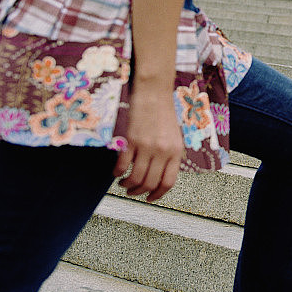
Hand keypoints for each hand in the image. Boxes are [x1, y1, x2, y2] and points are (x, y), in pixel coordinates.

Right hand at [114, 84, 182, 201]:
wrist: (153, 93)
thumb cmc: (163, 114)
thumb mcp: (174, 137)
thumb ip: (169, 156)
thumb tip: (160, 177)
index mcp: (175, 152)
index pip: (168, 182)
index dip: (158, 194)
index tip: (150, 198)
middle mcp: (162, 151)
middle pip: (149, 183)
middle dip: (139, 192)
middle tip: (133, 191)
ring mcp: (146, 146)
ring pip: (135, 178)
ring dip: (127, 185)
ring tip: (123, 183)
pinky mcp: (130, 140)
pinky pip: (122, 166)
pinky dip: (117, 173)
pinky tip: (116, 172)